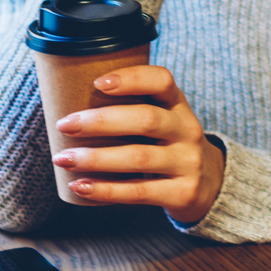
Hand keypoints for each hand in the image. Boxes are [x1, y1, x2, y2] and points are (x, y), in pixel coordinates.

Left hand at [50, 64, 222, 223]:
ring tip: (63, 159)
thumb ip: (128, 109)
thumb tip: (62, 101)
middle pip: (146, 120)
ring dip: (96, 158)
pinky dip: (106, 190)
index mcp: (177, 104)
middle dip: (101, 121)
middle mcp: (187, 129)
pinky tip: (81, 186)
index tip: (97, 83)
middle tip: (64, 124)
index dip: (131, 78)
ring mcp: (188, 162)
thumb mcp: (161, 119)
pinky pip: (140, 191)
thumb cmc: (165, 145)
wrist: (208, 184)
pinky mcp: (182, 192)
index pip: (161, 80)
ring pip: (139, 157)